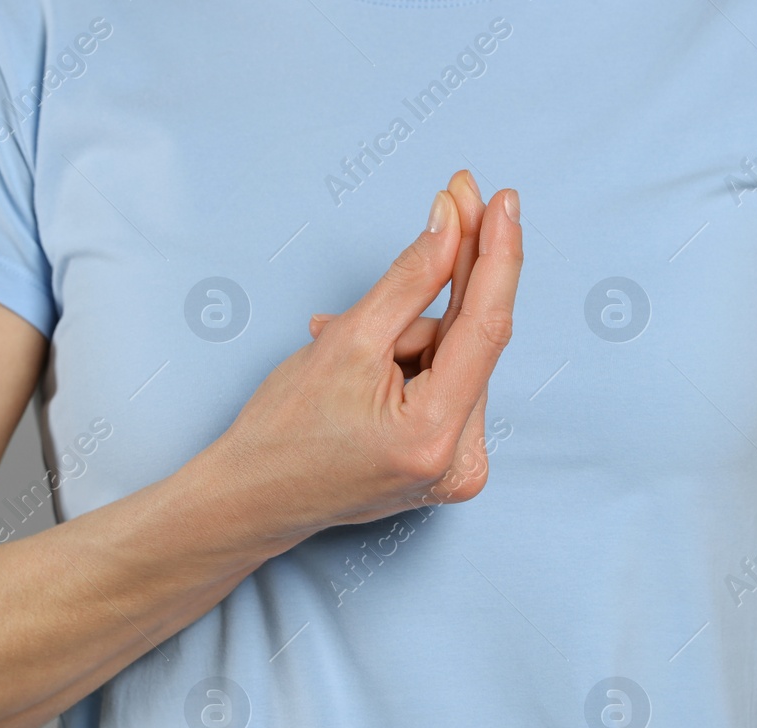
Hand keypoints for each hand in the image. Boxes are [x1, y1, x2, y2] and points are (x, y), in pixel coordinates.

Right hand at [212, 171, 521, 546]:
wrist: (253, 498)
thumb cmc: (284, 431)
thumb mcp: (345, 340)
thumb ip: (410, 279)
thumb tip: (454, 223)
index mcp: (435, 435)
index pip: (486, 328)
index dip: (499, 256)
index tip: (504, 200)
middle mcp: (461, 461)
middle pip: (471, 341)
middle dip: (445, 281)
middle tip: (452, 202)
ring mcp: (457, 469)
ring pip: (455, 360)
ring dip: (408, 332)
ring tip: (341, 343)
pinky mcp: (447, 465)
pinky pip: (446, 385)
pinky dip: (411, 359)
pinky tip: (364, 365)